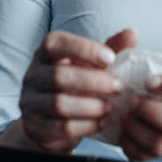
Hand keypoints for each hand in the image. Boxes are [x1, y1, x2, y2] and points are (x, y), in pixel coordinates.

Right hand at [0, 29, 137, 153]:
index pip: (54, 43)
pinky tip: (101, 122)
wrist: (51, 123)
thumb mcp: (91, 65)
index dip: (83, 48)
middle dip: (94, 82)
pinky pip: (61, 128)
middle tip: (118, 87)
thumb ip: (110, 49)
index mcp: (44, 55)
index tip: (110, 58)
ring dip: (91, 106)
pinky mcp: (35, 128)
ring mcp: (30, 103)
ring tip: (110, 107)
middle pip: (58, 76)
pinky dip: (86, 125)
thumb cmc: (76, 86)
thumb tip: (131, 33)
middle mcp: (32, 76)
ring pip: (59, 104)